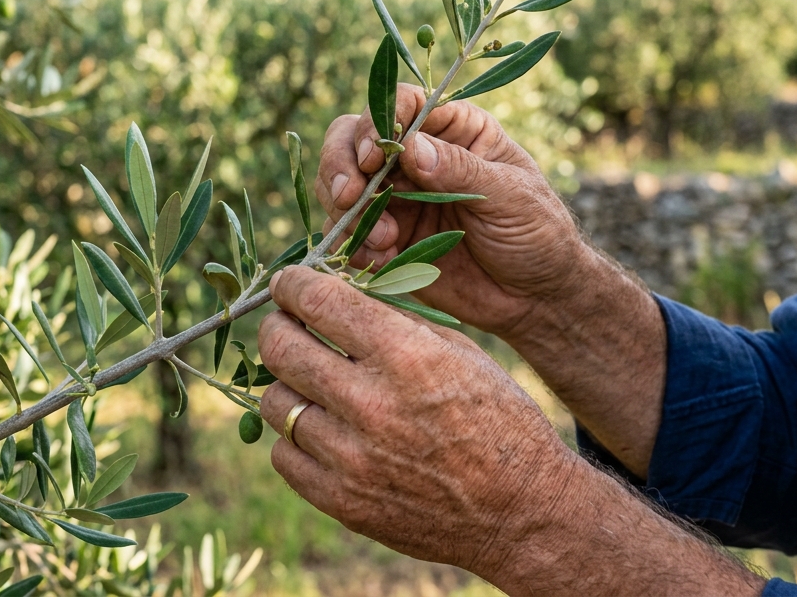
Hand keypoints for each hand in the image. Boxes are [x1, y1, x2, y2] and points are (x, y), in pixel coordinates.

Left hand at [258, 267, 575, 580]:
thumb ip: (397, 322)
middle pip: (282, 349)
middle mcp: (373, 405)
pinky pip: (284, 455)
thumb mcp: (461, 353)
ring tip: (308, 381)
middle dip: (277, 327)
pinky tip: (321, 427)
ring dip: (286, 384)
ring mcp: (353, 459)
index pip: (320, 302)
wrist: (521, 512)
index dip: (293, 285)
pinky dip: (295, 436)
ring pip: (275, 403)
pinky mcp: (343, 502)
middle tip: (285, 325)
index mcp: (408, 357)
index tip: (288, 284)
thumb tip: (336, 294)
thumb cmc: (499, 421)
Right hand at [315, 84, 587, 336]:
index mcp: (455, 129)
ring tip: (384, 240)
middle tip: (347, 196)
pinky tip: (382, 259)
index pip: (402, 104)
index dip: (376, 122)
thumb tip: (410, 147)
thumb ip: (461, 171)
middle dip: (341, 163)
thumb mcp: (511, 197)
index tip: (372, 156)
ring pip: (340, 184)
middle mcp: (417, 156)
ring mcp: (398, 197)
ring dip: (348, 210)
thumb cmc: (537, 234)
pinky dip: (352, 243)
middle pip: (353, 137)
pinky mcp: (387, 236)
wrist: (535, 298)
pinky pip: (347, 232)